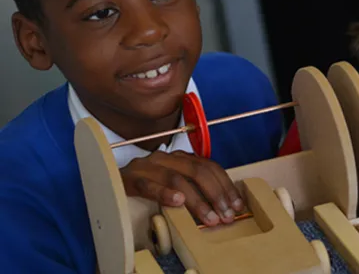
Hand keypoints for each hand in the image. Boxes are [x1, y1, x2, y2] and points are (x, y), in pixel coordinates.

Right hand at [120, 150, 244, 226]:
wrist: (106, 180)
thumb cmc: (146, 185)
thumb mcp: (173, 182)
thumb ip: (194, 186)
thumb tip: (222, 204)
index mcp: (179, 157)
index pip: (209, 166)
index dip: (225, 185)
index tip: (236, 205)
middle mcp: (166, 158)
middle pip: (198, 171)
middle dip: (216, 194)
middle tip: (225, 216)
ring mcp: (147, 166)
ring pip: (177, 178)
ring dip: (197, 200)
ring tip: (208, 217)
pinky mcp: (131, 178)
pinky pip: (149, 185)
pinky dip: (165, 193)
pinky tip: (177, 202)